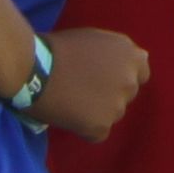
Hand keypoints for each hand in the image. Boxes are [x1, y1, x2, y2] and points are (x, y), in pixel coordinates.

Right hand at [39, 26, 149, 142]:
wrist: (32, 68)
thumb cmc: (57, 48)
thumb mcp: (94, 39)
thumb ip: (116, 52)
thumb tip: (139, 60)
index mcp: (130, 56)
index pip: (141, 73)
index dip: (120, 77)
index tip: (103, 78)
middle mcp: (130, 80)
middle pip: (126, 95)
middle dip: (108, 94)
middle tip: (82, 90)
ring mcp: (117, 105)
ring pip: (112, 114)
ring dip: (96, 112)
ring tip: (71, 103)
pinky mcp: (101, 125)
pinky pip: (97, 133)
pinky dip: (84, 128)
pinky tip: (67, 116)